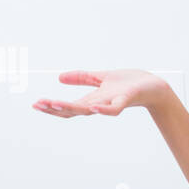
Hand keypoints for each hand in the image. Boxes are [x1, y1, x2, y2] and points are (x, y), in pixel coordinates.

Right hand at [32, 69, 169, 117]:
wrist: (153, 87)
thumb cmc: (129, 84)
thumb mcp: (100, 78)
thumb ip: (82, 78)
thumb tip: (59, 77)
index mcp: (91, 100)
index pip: (67, 107)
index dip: (51, 106)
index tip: (36, 104)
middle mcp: (98, 105)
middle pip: (72, 110)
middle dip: (54, 108)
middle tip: (38, 104)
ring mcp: (110, 104)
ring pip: (88, 110)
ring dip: (70, 107)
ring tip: (54, 103)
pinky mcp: (124, 101)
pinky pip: (113, 109)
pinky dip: (103, 110)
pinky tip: (92, 107)